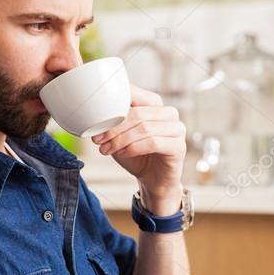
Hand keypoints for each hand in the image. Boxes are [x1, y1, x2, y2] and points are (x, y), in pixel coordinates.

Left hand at [91, 86, 186, 214]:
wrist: (153, 179)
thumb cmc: (137, 154)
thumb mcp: (120, 135)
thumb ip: (113, 122)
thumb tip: (94, 116)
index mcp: (154, 103)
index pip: (134, 94)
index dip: (113, 106)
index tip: (96, 121)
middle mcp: (168, 113)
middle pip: (138, 113)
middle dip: (114, 127)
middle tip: (98, 139)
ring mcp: (177, 129)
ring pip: (145, 128)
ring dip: (121, 140)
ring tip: (106, 149)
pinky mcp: (179, 146)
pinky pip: (153, 143)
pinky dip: (133, 148)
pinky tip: (122, 154)